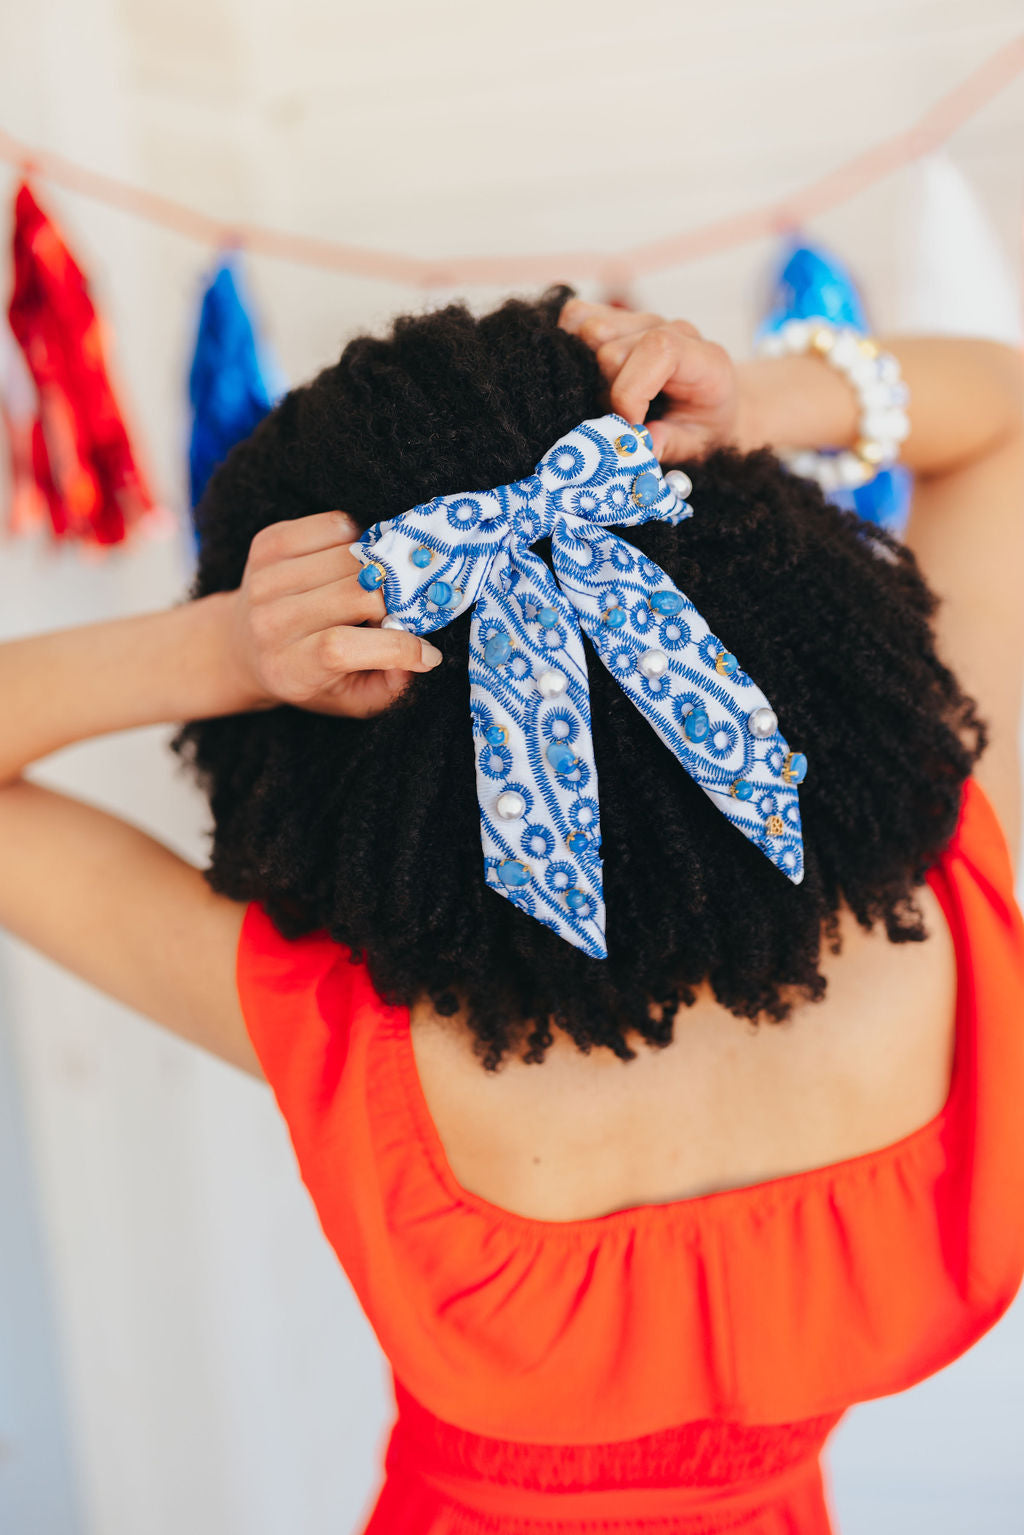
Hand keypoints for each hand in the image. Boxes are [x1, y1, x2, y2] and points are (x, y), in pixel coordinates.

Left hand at [228, 510, 442, 717]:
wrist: (244, 645)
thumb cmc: (309, 677)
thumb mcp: (350, 700)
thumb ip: (388, 687)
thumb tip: (423, 655)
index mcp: (288, 668)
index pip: (340, 647)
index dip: (394, 647)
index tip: (427, 653)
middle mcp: (270, 622)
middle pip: (353, 594)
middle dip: (393, 602)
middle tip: (402, 612)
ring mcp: (267, 578)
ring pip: (350, 556)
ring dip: (377, 570)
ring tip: (377, 587)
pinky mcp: (270, 543)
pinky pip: (335, 525)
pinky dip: (357, 539)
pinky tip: (353, 561)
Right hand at [559, 299, 739, 463]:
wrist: (714, 400)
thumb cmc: (705, 424)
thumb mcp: (699, 444)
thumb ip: (670, 445)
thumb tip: (635, 446)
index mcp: (702, 358)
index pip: (658, 349)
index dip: (631, 390)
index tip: (630, 424)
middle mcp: (670, 329)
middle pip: (611, 348)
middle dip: (607, 391)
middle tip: (621, 416)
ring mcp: (642, 320)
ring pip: (588, 328)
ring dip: (586, 369)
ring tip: (606, 394)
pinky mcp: (618, 318)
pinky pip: (577, 315)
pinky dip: (571, 343)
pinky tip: (587, 372)